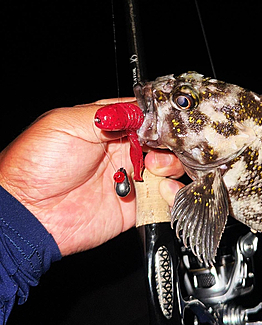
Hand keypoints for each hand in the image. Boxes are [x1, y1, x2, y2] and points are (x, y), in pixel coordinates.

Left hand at [0, 100, 183, 255]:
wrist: (28, 214)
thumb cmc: (35, 165)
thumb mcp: (66, 124)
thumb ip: (106, 115)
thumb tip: (139, 110)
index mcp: (107, 128)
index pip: (145, 117)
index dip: (159, 119)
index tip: (168, 123)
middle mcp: (121, 151)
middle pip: (162, 142)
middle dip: (169, 143)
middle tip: (158, 150)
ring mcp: (128, 179)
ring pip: (167, 168)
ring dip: (171, 166)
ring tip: (156, 170)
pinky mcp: (133, 207)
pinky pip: (162, 200)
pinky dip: (170, 195)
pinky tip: (161, 191)